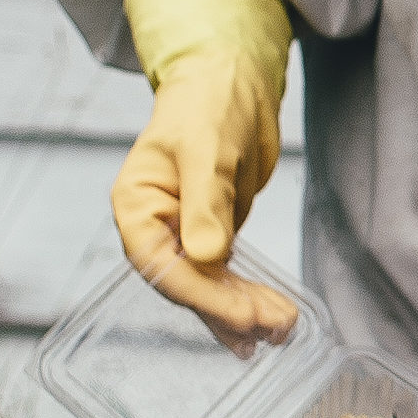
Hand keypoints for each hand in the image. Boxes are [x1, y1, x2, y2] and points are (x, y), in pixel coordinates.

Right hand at [112, 57, 298, 352]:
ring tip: (281, 333)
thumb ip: (205, 201)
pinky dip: (245, 297)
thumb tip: (205, 255)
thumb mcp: (208, 149)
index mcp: (137, 204)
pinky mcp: (211, 235)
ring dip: (241, 311)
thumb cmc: (208, 104)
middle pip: (186, 283)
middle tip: (273, 328)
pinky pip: (224, 276)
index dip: (201, 294)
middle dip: (229, 309)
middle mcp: (154, 226)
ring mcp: (182, 233)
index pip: (161, 264)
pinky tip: (268, 324)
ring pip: (207, 285)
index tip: (242, 315)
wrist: (231, 83)